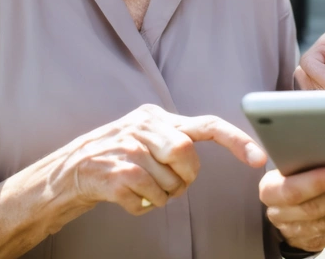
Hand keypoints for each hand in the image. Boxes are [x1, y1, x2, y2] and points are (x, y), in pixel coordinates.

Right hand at [67, 104, 266, 215]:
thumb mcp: (144, 136)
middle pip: (187, 155)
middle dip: (184, 177)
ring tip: (140, 188)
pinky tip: (127, 197)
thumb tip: (201, 162)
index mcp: (155, 117)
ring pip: (170, 184)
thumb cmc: (115, 157)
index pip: (206, 124)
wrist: (65, 172)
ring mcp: (127, 150)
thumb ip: (175, 140)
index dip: (236, 140)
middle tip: (168, 183)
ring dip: (161, 196)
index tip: (258, 159)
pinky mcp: (114, 175)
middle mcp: (142, 127)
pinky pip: (149, 200)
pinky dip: (143, 207)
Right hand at [260, 166, 324, 251]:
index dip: (318, 183)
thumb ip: (301, 160)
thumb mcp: (289, 166)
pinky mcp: (311, 243)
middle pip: (311, 209)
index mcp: (270, 191)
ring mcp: (294, 232)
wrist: (287, 204)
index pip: (292, 190)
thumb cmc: (293, 176)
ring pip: (324, 224)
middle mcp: (278, 214)